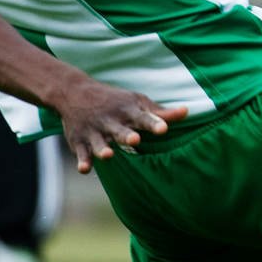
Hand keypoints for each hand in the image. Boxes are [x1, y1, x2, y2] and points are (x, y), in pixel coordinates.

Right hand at [50, 79, 188, 173]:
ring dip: (103, 148)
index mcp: (127, 111)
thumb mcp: (136, 102)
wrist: (74, 92)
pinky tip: (85, 169)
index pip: (143, 118)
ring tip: (109, 155)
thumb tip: (187, 112)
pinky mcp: (79, 142)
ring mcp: (94, 132)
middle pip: (120, 130)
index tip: (164, 129)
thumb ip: (160, 112)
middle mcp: (110, 121)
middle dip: (127, 135)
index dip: (154, 123)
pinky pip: (80, 153)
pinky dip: (82, 160)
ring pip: (99, 143)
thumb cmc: (115, 100)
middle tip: (135, 140)